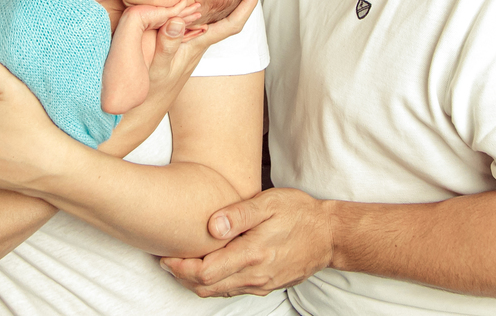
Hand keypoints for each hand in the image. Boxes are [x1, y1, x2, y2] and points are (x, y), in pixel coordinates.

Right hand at [100, 0, 260, 157]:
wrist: (145, 107)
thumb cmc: (153, 89)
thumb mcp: (159, 67)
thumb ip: (168, 44)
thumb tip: (179, 20)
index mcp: (199, 44)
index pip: (232, 24)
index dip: (248, 4)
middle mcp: (199, 41)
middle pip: (228, 18)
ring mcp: (190, 42)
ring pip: (211, 18)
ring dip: (221, 0)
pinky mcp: (179, 43)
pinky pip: (193, 20)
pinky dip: (195, 6)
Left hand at [160, 188, 332, 297]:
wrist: (330, 235)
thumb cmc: (299, 213)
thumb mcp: (270, 203)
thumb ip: (239, 214)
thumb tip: (210, 226)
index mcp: (252, 254)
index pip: (205, 273)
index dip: (180, 266)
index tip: (166, 253)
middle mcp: (255, 275)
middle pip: (205, 287)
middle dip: (181, 276)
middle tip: (166, 258)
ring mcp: (261, 284)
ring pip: (217, 292)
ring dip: (195, 281)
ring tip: (181, 261)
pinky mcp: (266, 286)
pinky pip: (231, 290)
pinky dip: (213, 282)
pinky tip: (208, 266)